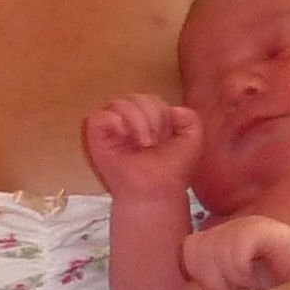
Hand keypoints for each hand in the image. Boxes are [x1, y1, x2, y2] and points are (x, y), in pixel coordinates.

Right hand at [82, 93, 201, 198]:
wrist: (157, 192)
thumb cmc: (172, 170)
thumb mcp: (193, 139)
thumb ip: (191, 117)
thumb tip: (172, 108)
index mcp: (147, 120)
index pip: (150, 98)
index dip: (161, 112)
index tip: (166, 136)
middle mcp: (127, 122)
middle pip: (135, 96)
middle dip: (151, 116)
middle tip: (153, 142)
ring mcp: (111, 130)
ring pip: (118, 103)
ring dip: (136, 121)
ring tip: (141, 143)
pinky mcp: (95, 138)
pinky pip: (98, 117)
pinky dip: (114, 122)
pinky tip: (124, 136)